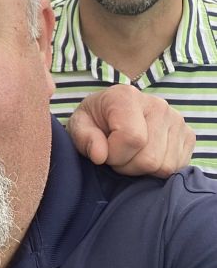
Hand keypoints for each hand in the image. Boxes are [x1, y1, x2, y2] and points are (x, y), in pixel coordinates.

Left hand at [67, 84, 194, 176]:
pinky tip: (144, 155)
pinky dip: (157, 170)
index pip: (132, 138)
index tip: (103, 152)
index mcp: (127, 97)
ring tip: (129, 154)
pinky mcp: (188, 135)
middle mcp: (157, 104)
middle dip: (127, 165)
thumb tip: (100, 155)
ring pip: (164, 167)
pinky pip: (176, 168)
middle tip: (116, 155)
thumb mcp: (78, 126)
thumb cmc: (94, 121)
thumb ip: (84, 138)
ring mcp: (176, 119)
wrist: (110, 114)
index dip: (114, 155)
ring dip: (142, 170)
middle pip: (150, 158)